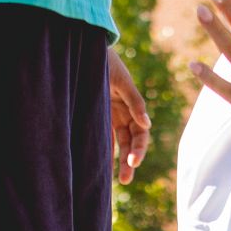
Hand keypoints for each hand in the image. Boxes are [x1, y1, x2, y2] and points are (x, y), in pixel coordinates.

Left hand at [105, 45, 152, 185]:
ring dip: (119, 161)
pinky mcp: (95, 116)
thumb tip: (147, 124)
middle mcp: (122, 113)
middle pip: (130, 142)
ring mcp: (108, 116)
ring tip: (120, 181)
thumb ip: (134, 101)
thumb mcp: (120, 79)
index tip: (133, 161)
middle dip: (130, 160)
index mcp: (131, 105)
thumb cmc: (104, 61)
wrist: (83, 49)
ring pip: (117, 143)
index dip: (139, 148)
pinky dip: (103, 153)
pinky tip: (100, 169)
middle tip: (125, 178)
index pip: (140, 132)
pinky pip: (101, 138)